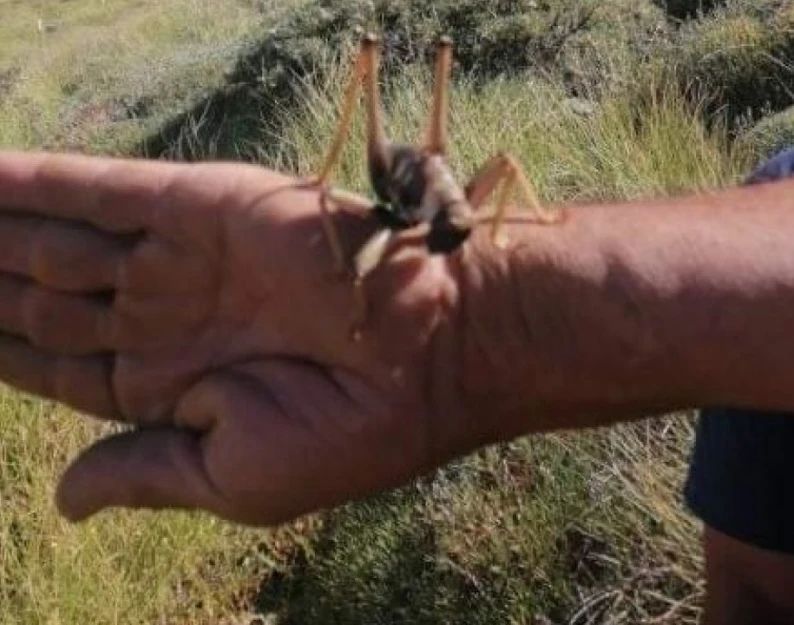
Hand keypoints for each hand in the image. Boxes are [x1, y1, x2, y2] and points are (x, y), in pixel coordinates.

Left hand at [0, 151, 482, 525]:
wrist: (439, 355)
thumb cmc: (348, 434)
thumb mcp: (234, 479)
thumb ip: (142, 475)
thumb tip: (63, 500)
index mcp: (170, 386)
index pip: (54, 363)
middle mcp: (169, 316)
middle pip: (44, 296)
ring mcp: (182, 259)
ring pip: (59, 240)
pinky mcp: (201, 206)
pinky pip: (99, 188)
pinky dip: (34, 180)